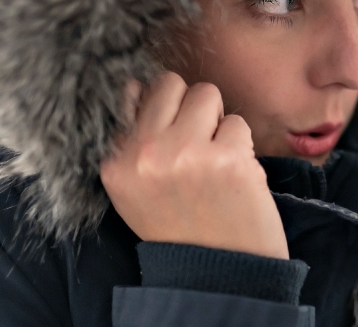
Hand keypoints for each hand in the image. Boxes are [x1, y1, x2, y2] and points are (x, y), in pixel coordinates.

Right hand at [100, 72, 288, 258]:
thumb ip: (133, 143)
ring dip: (217, 122)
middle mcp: (145, 154)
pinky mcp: (228, 159)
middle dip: (189, 105)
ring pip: (207, 94)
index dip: (157, 103)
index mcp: (115, 163)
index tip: (169, 124)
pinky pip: (238, 123)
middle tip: (197, 140)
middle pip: (170, 83)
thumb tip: (140, 87)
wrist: (219, 273)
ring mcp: (187, 154)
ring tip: (215, 160)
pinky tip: (234, 178)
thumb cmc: (180, 227)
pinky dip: (242, 147)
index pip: (129, 93)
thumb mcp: (133, 190)